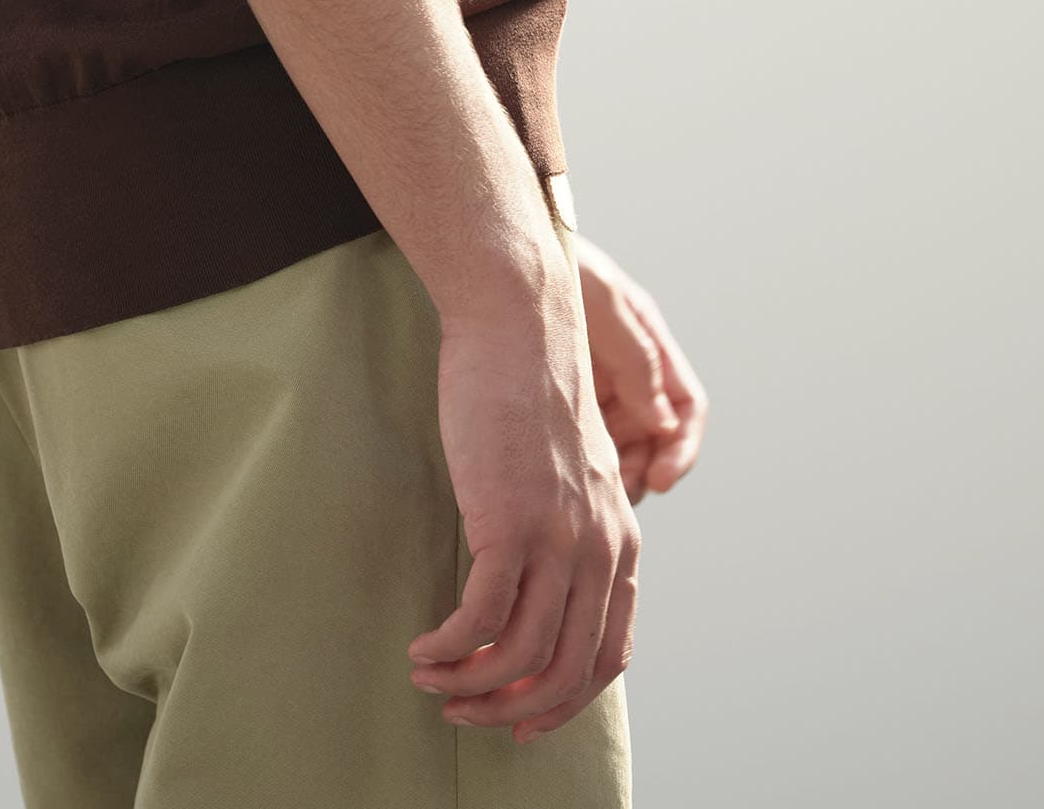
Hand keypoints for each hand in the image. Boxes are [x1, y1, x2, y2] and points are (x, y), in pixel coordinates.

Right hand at [406, 254, 640, 742]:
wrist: (518, 325)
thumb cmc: (530, 392)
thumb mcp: (572, 472)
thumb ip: (572, 529)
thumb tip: (539, 587)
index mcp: (621, 541)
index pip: (607, 656)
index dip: (564, 702)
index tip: (522, 719)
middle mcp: (600, 549)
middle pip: (566, 673)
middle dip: (511, 711)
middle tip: (464, 713)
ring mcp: (558, 538)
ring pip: (521, 657)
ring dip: (470, 686)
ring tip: (430, 680)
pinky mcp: (509, 522)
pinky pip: (481, 620)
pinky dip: (450, 650)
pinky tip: (422, 648)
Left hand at [572, 232, 706, 504]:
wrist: (490, 257)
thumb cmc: (548, 265)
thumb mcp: (601, 302)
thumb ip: (636, 358)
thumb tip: (663, 423)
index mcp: (647, 343)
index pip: (685, 406)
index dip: (681, 448)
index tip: (660, 480)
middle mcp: (627, 369)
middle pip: (654, 437)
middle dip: (643, 470)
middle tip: (616, 495)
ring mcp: (593, 383)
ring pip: (620, 445)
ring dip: (614, 474)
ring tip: (588, 491)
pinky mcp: (559, 394)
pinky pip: (583, 439)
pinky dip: (582, 462)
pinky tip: (559, 474)